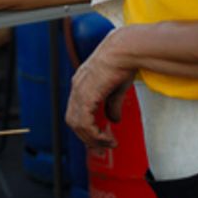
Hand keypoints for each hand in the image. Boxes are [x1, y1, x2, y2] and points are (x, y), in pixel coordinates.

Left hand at [65, 29, 135, 151]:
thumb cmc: (122, 62)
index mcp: (81, 84)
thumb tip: (113, 120)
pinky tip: (106, 137)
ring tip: (108, 144)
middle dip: (87, 138)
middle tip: (102, 148)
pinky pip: (84, 122)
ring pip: (77, 124)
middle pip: (73, 121)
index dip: (86, 128)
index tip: (99, 139)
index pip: (76, 112)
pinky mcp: (86, 95)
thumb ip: (112, 105)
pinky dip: (94, 134)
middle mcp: (77, 87)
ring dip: (92, 138)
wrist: (124, 50)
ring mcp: (79, 91)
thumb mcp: (117, 88)